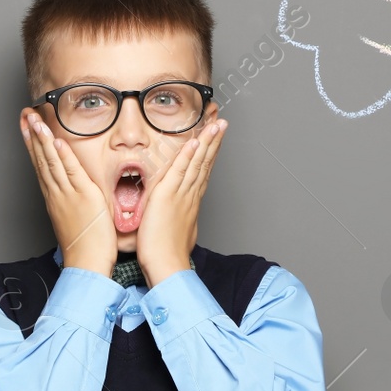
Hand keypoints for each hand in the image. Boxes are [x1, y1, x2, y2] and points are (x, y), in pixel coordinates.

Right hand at [20, 109, 115, 276]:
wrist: (86, 264)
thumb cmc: (84, 247)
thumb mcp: (74, 219)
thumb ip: (72, 202)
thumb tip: (74, 194)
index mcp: (55, 197)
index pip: (41, 164)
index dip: (34, 143)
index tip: (28, 125)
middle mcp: (56, 193)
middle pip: (40, 158)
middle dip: (32, 134)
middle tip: (25, 113)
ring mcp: (67, 194)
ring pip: (51, 161)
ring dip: (42, 138)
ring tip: (35, 118)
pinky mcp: (83, 197)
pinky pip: (71, 172)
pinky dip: (63, 156)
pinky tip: (57, 140)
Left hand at [135, 117, 226, 286]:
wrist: (167, 267)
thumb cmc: (168, 255)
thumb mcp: (178, 232)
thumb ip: (180, 220)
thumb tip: (181, 218)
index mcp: (190, 203)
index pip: (202, 172)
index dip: (210, 153)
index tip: (215, 139)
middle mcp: (190, 196)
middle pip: (205, 163)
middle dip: (214, 141)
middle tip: (222, 123)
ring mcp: (181, 195)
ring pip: (197, 163)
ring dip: (207, 141)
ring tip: (215, 124)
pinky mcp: (167, 196)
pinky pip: (180, 171)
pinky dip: (188, 155)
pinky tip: (195, 141)